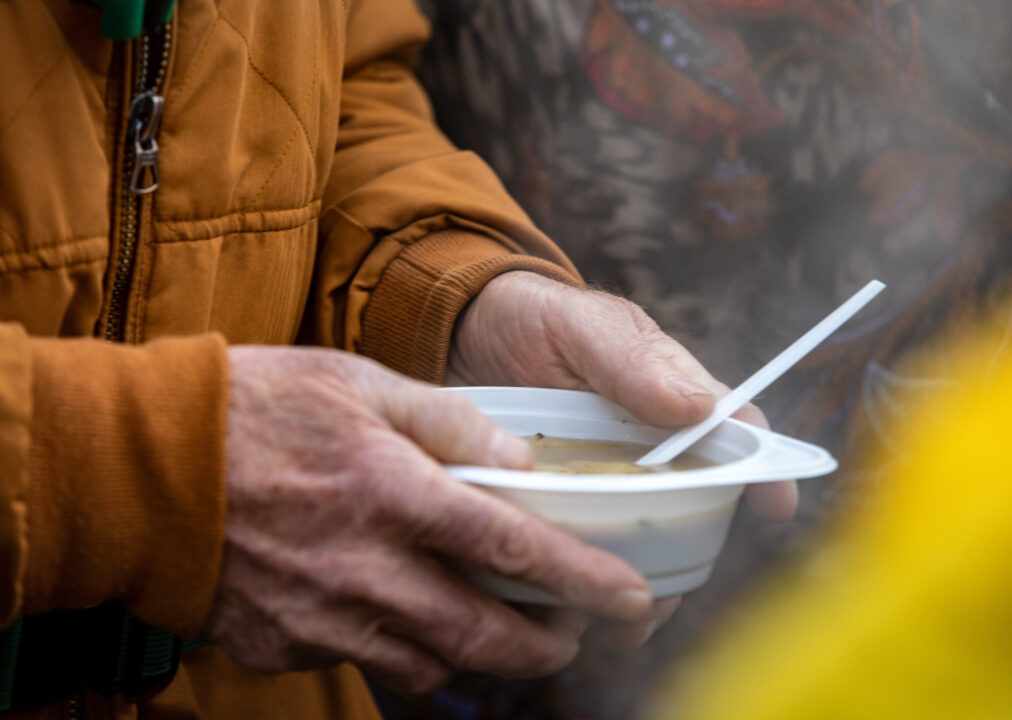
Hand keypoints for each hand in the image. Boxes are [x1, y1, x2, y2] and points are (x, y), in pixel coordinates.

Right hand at [204, 346, 653, 692]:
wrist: (141, 468)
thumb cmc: (251, 407)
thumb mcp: (357, 381)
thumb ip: (448, 420)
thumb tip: (517, 462)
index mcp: (393, 492)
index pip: (512, 549)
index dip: (583, 579)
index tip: (631, 596)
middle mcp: (367, 567)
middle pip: (483, 633)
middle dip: (546, 645)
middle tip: (576, 635)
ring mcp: (324, 616)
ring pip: (433, 664)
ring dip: (486, 659)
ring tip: (512, 637)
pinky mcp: (286, 642)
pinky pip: (369, 662)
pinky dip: (410, 654)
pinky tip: (418, 625)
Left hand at [448, 272, 798, 646]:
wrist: (453, 335)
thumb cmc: (527, 318)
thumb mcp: (577, 323)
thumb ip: (628, 359)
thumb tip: (698, 409)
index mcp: (663, 396)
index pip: (730, 432)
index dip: (762, 468)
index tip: (775, 503)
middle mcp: (642, 445)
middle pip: (691, 507)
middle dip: (690, 556)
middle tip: (662, 594)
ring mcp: (599, 478)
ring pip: (640, 540)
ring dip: (637, 582)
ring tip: (618, 623)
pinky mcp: (555, 502)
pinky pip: (578, 549)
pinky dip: (578, 582)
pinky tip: (562, 606)